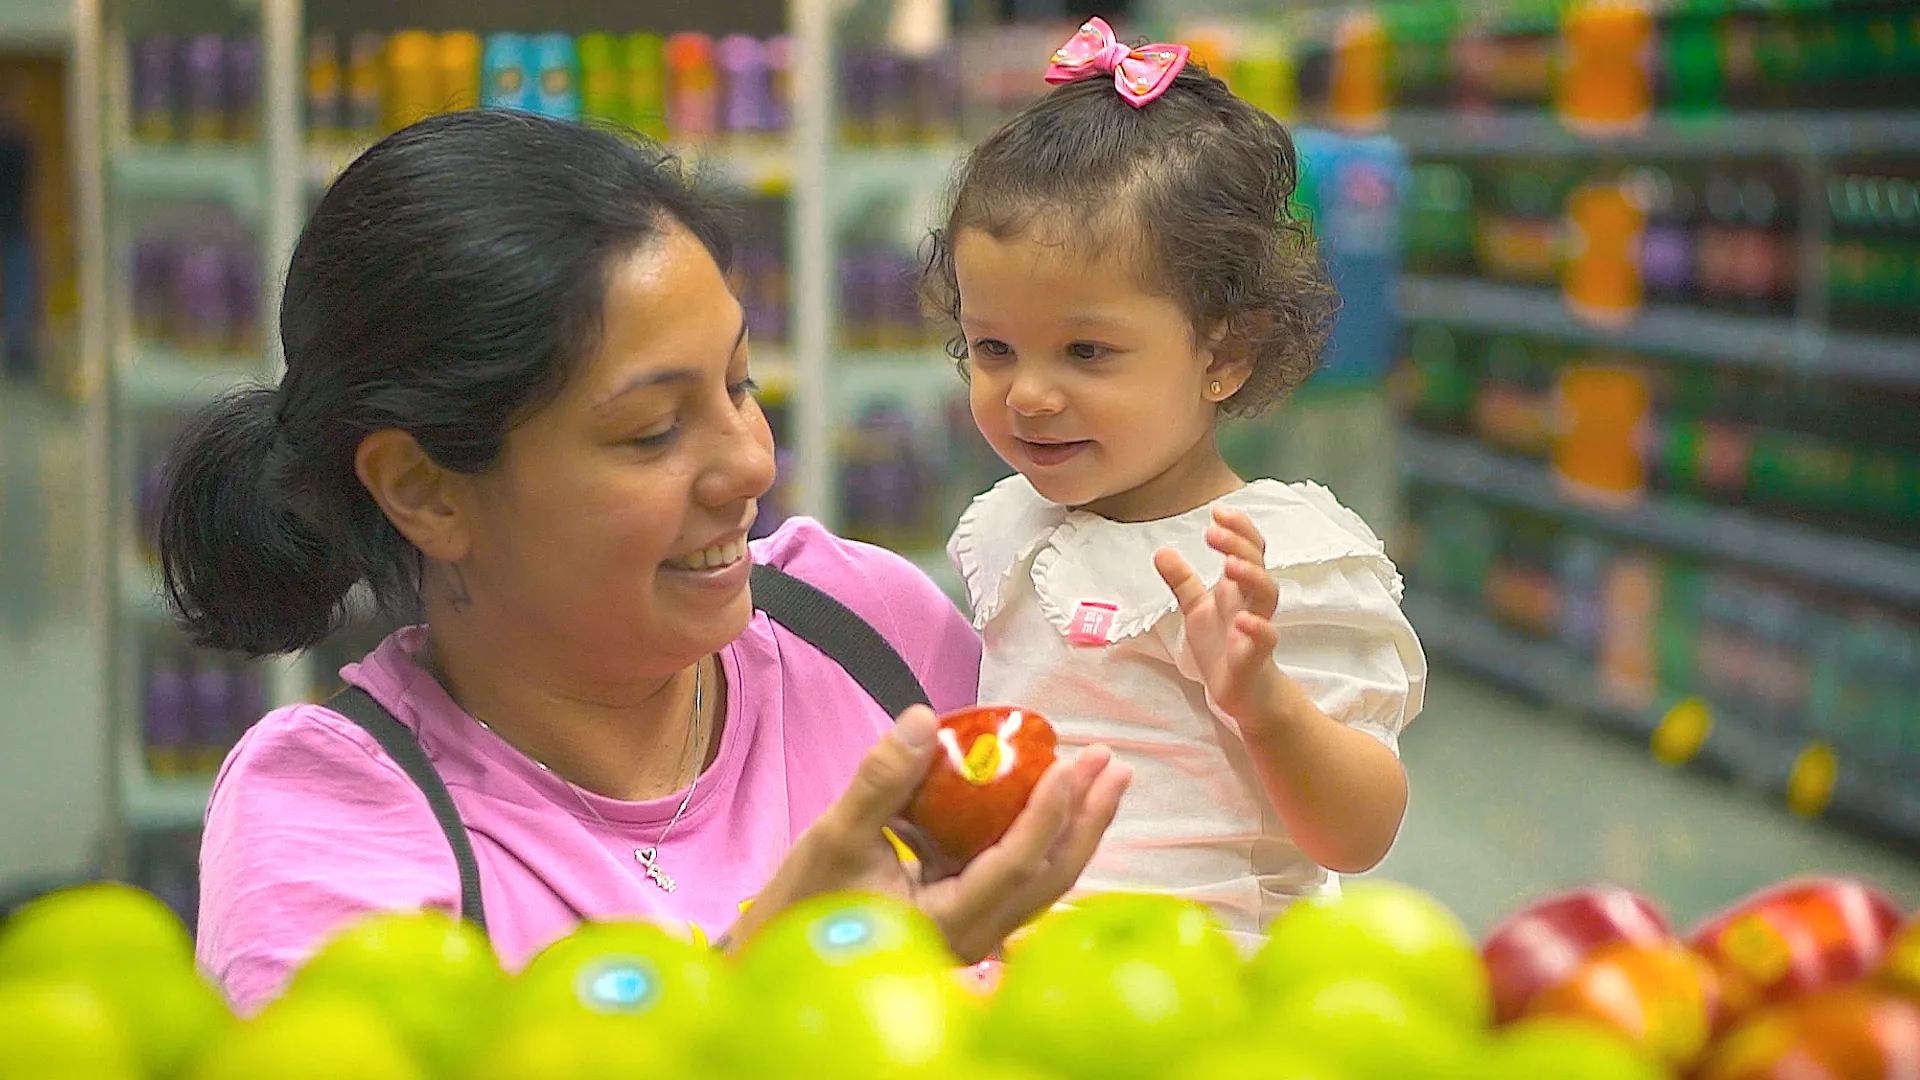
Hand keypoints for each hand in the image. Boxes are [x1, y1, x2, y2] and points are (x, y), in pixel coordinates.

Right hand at [729, 706, 1131, 963]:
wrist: (776, 963)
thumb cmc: (804, 909)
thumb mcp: (835, 838)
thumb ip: (881, 781)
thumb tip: (922, 718)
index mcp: (949, 925)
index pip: (1015, 866)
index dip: (1045, 815)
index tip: (1068, 766)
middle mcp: (974, 935)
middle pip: (1050, 877)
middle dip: (1085, 818)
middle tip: (1112, 763)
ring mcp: (972, 929)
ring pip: (1039, 877)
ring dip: (1070, 824)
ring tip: (1096, 772)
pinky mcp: (961, 914)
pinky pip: (1012, 872)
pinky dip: (1032, 831)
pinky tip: (1038, 790)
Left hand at [1153, 505, 1291, 727]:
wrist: (1243, 692)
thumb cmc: (1224, 646)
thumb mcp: (1196, 608)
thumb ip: (1182, 580)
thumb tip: (1162, 550)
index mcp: (1238, 588)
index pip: (1247, 548)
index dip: (1237, 529)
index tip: (1217, 511)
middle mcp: (1251, 603)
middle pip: (1257, 564)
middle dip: (1239, 544)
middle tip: (1214, 532)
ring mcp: (1257, 628)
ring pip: (1267, 596)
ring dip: (1252, 577)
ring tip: (1231, 565)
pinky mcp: (1256, 657)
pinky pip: (1265, 639)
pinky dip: (1257, 628)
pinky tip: (1243, 621)